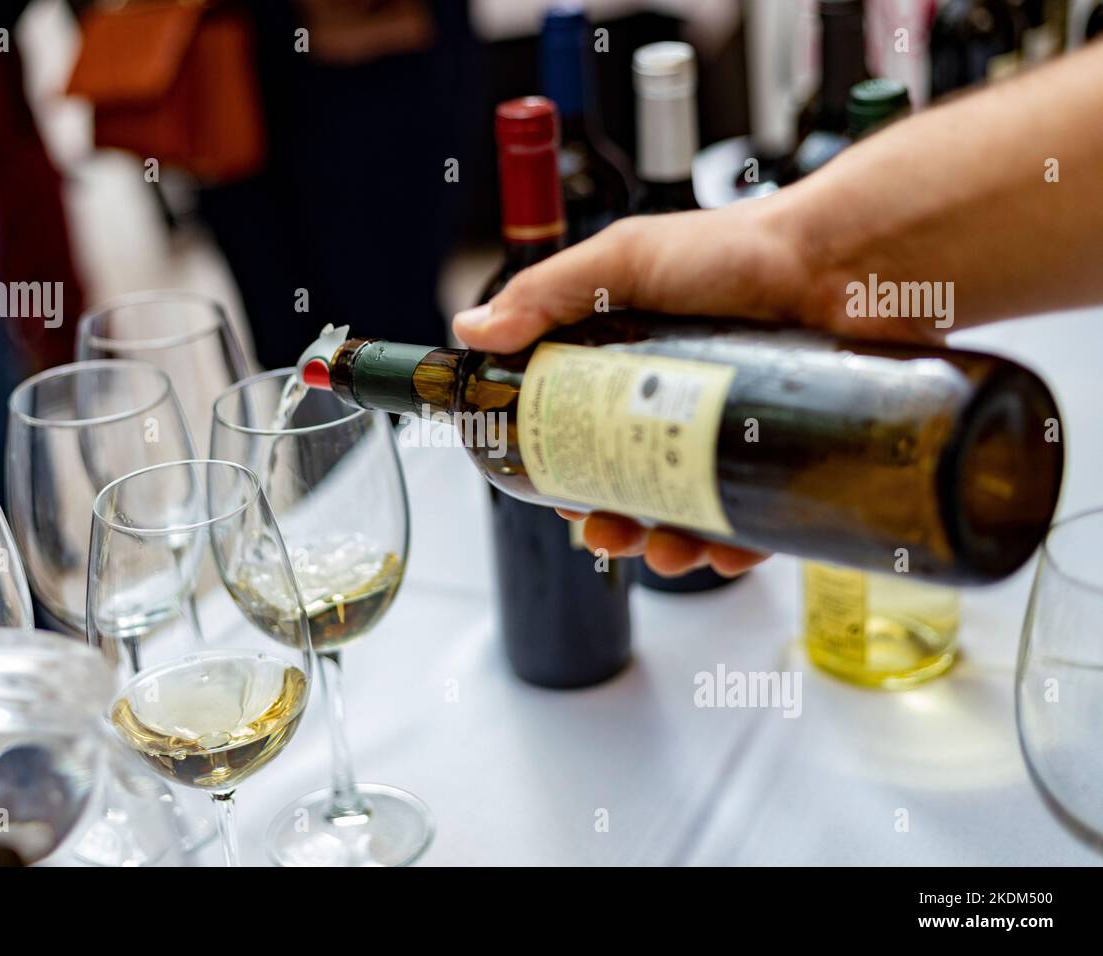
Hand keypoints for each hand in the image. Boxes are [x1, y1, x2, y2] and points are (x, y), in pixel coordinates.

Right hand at [453, 200, 849, 578]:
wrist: (846, 262)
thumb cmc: (742, 249)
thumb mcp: (625, 261)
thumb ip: (546, 293)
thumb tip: (474, 330)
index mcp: (641, 359)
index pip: (589, 425)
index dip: (567, 465)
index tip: (554, 488)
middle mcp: (688, 399)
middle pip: (635, 478)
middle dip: (612, 518)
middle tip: (602, 530)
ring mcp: (739, 431)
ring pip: (692, 509)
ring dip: (666, 543)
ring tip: (663, 550)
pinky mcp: (790, 458)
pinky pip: (758, 520)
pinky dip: (733, 546)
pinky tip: (717, 552)